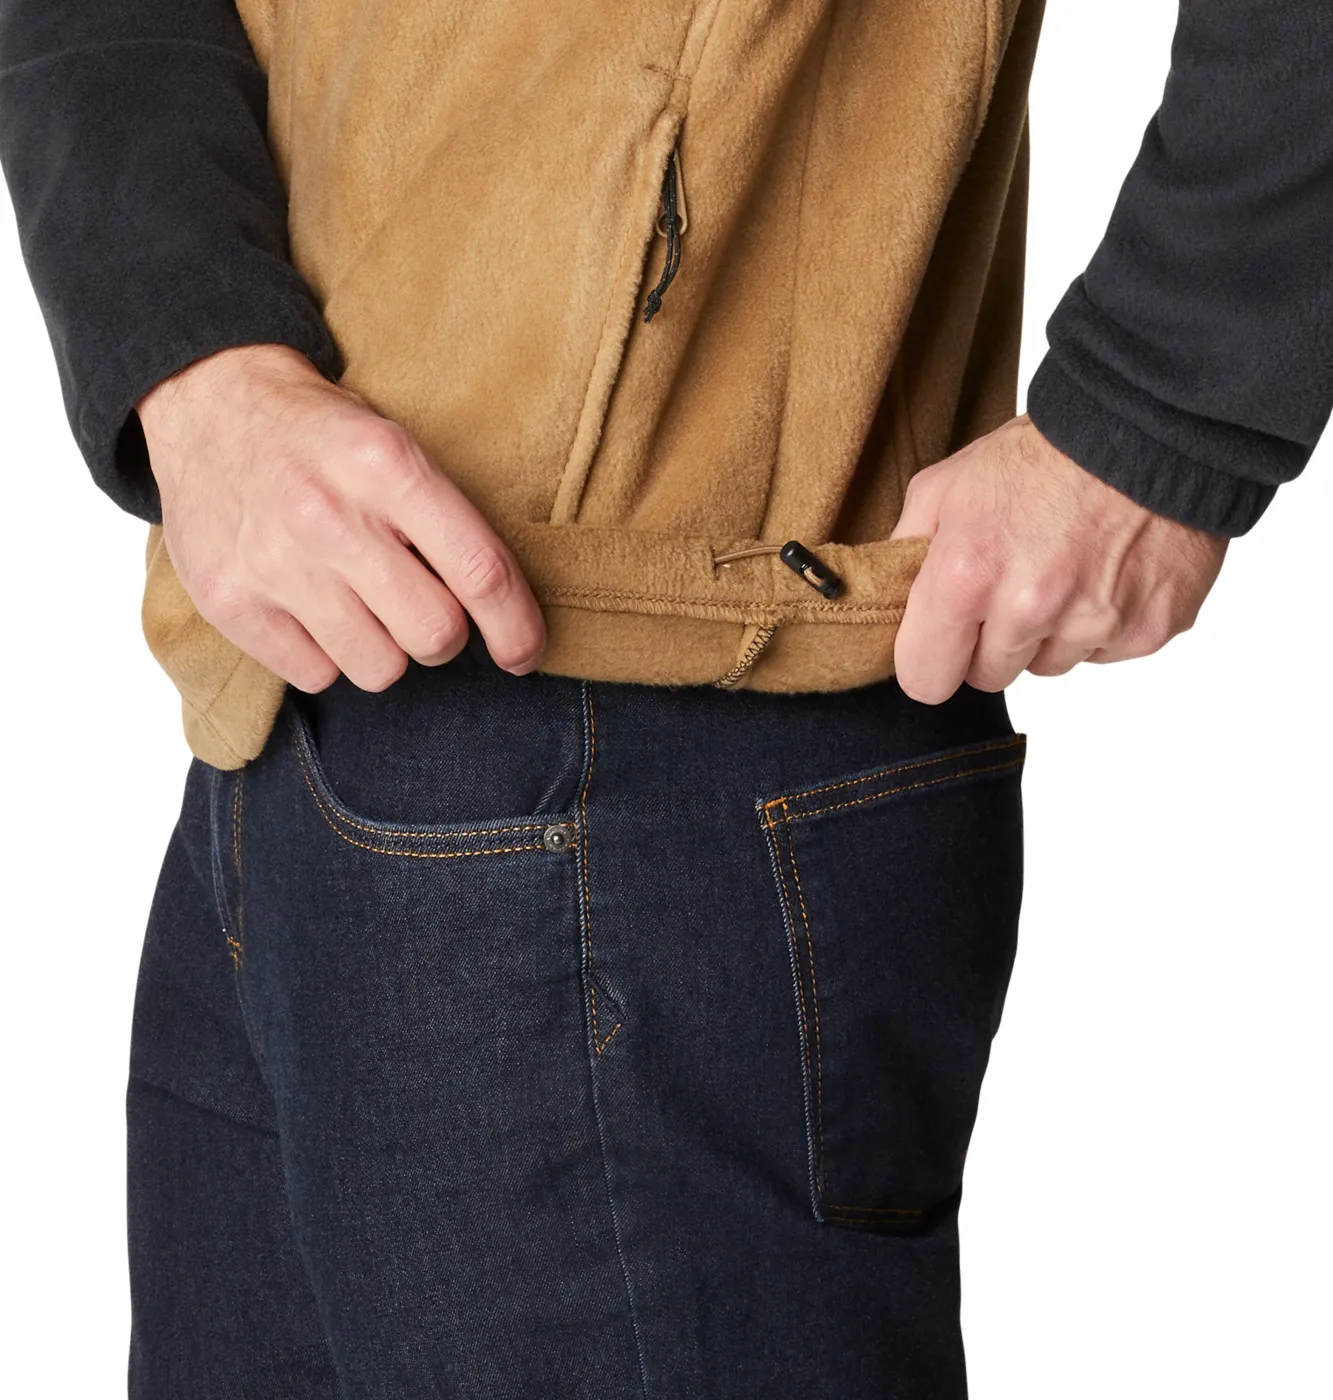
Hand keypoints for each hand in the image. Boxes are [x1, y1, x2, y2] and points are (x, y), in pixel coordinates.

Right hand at [137, 343, 545, 692]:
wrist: (205, 400)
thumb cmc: (322, 436)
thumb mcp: (394, 445)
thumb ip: (446, 520)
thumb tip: (506, 614)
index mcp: (386, 466)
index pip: (480, 571)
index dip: (516, 626)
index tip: (525, 652)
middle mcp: (329, 515)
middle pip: (434, 634)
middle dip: (443, 636)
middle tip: (423, 609)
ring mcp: (273, 562)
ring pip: (378, 668)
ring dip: (384, 649)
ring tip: (360, 604)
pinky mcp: (230, 601)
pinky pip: (315, 676)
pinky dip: (325, 655)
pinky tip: (311, 608)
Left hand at [888, 415, 1227, 702]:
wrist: (1147, 426)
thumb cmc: (1042, 454)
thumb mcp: (945, 486)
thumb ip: (906, 551)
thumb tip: (887, 600)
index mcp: (966, 575)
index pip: (926, 680)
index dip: (931, 660)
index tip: (942, 641)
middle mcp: (1030, 607)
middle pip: (990, 677)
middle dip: (992, 643)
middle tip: (1011, 585)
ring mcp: (1095, 623)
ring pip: (1050, 666)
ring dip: (1050, 633)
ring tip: (1064, 569)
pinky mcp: (1148, 628)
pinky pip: (1106, 653)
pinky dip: (1104, 622)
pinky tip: (1106, 571)